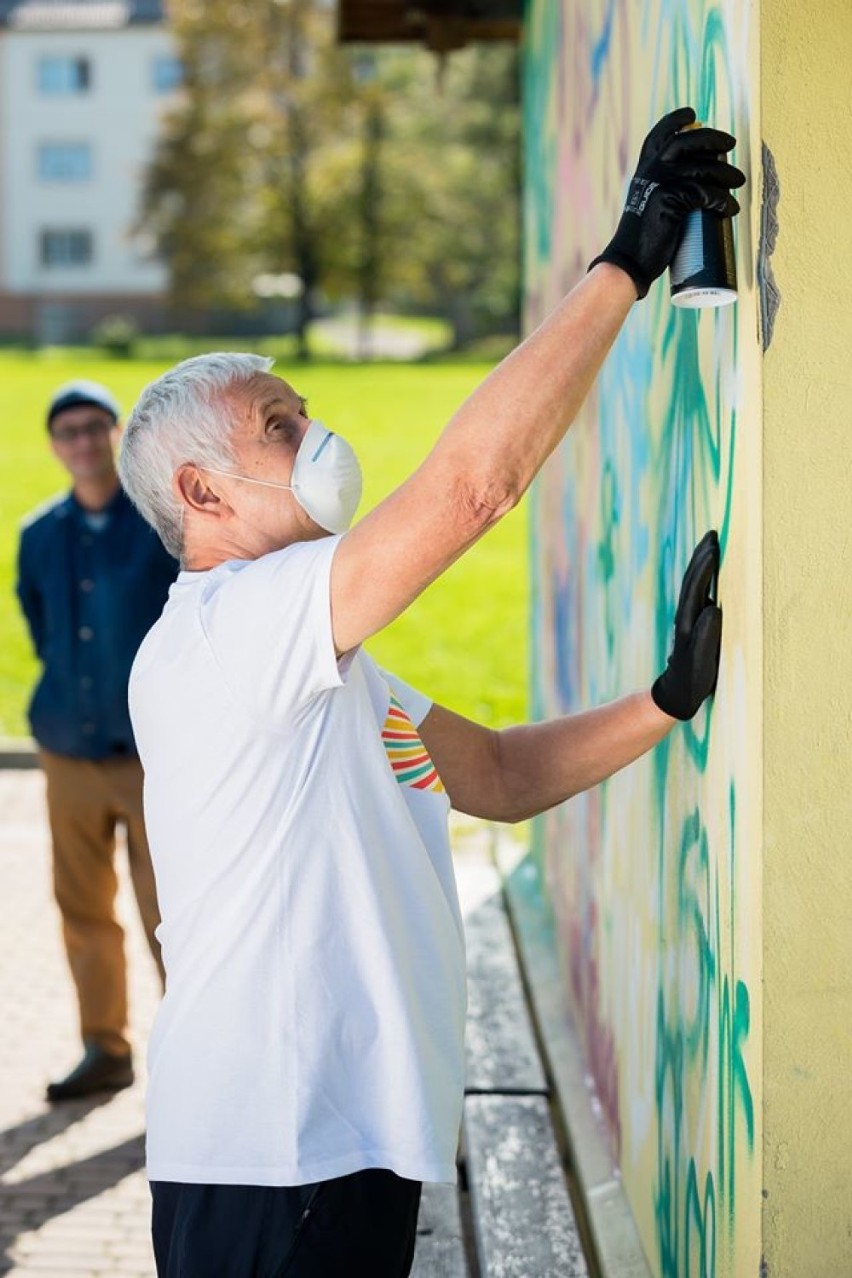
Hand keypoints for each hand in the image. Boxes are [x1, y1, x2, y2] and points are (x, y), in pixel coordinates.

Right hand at [589, 107, 745, 298]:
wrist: (629, 261)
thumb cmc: (644, 237)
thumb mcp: (649, 202)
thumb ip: (664, 187)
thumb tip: (696, 179)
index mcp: (645, 169)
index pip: (659, 135)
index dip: (675, 120)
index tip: (692, 115)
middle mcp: (651, 170)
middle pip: (685, 140)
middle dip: (711, 138)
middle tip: (730, 143)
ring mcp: (659, 183)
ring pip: (702, 168)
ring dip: (726, 173)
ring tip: (738, 182)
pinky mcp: (669, 199)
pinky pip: (705, 193)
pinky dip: (722, 201)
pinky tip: (730, 209)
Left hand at [652, 530, 721, 720]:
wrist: (675, 695)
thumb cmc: (691, 682)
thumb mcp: (699, 663)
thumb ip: (705, 638)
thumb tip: (712, 608)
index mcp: (688, 623)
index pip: (695, 588)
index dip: (704, 567)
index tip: (713, 546)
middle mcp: (686, 617)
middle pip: (692, 581)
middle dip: (702, 557)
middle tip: (713, 534)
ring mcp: (688, 619)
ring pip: (693, 585)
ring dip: (701, 564)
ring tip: (712, 544)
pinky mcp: (693, 624)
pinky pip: (697, 593)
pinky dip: (703, 578)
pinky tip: (711, 570)